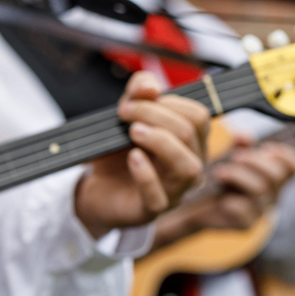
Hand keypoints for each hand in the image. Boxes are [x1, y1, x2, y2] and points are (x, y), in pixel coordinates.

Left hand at [75, 72, 209, 237]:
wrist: (96, 187)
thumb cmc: (118, 151)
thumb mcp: (125, 115)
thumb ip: (138, 93)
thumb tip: (150, 86)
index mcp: (191, 141)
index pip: (198, 116)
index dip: (168, 102)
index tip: (133, 100)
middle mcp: (190, 164)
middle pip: (190, 133)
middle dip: (155, 115)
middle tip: (124, 113)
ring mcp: (175, 190)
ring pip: (187, 166)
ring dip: (159, 142)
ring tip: (133, 132)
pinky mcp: (152, 209)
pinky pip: (158, 195)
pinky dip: (145, 173)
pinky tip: (132, 157)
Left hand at [151, 137, 294, 249]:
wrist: (198, 209)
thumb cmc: (221, 181)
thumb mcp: (231, 161)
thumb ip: (241, 147)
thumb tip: (243, 136)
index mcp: (274, 178)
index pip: (294, 167)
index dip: (284, 155)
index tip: (264, 147)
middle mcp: (272, 195)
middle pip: (276, 175)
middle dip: (255, 161)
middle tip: (235, 156)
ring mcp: (260, 211)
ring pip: (259, 189)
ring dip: (238, 176)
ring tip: (219, 172)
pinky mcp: (245, 224)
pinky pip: (243, 210)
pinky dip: (231, 201)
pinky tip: (220, 198)